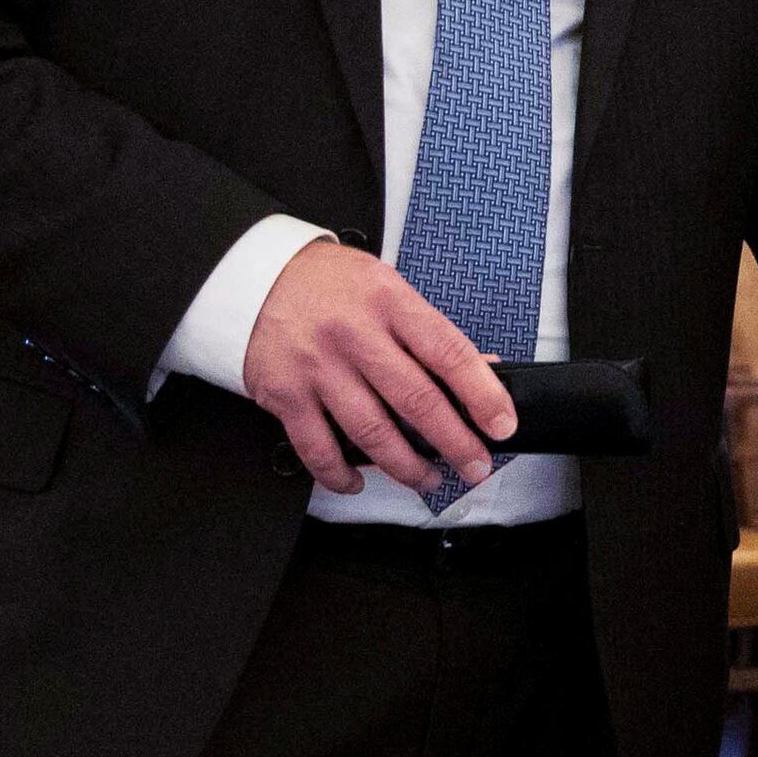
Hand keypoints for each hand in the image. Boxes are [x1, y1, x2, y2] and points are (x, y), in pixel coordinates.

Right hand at [242, 238, 509, 496]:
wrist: (255, 275)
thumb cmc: (329, 284)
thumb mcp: (387, 287)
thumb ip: (428, 331)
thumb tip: (484, 370)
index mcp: (389, 302)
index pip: (448, 352)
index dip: (483, 394)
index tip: (502, 425)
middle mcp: (354, 334)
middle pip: (416, 400)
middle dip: (455, 443)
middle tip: (475, 466)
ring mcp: (318, 366)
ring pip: (372, 432)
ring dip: (408, 466)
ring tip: (428, 479)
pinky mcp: (285, 394)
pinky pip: (319, 449)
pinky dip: (343, 474)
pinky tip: (360, 481)